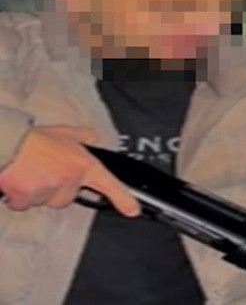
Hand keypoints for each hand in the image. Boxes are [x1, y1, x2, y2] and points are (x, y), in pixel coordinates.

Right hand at [0, 126, 139, 216]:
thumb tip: (93, 138)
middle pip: (67, 198)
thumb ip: (82, 137)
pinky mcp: (29, 197)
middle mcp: (71, 178)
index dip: (123, 198)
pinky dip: (17, 197)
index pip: (109, 183)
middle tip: (42, 171)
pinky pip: (24, 204)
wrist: (6, 142)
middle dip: (55, 189)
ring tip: (27, 172)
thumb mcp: (64, 133)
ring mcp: (51, 189)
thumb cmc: (32, 138)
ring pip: (45, 201)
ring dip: (35, 192)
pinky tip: (15, 180)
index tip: (133, 211)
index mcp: (83, 164)